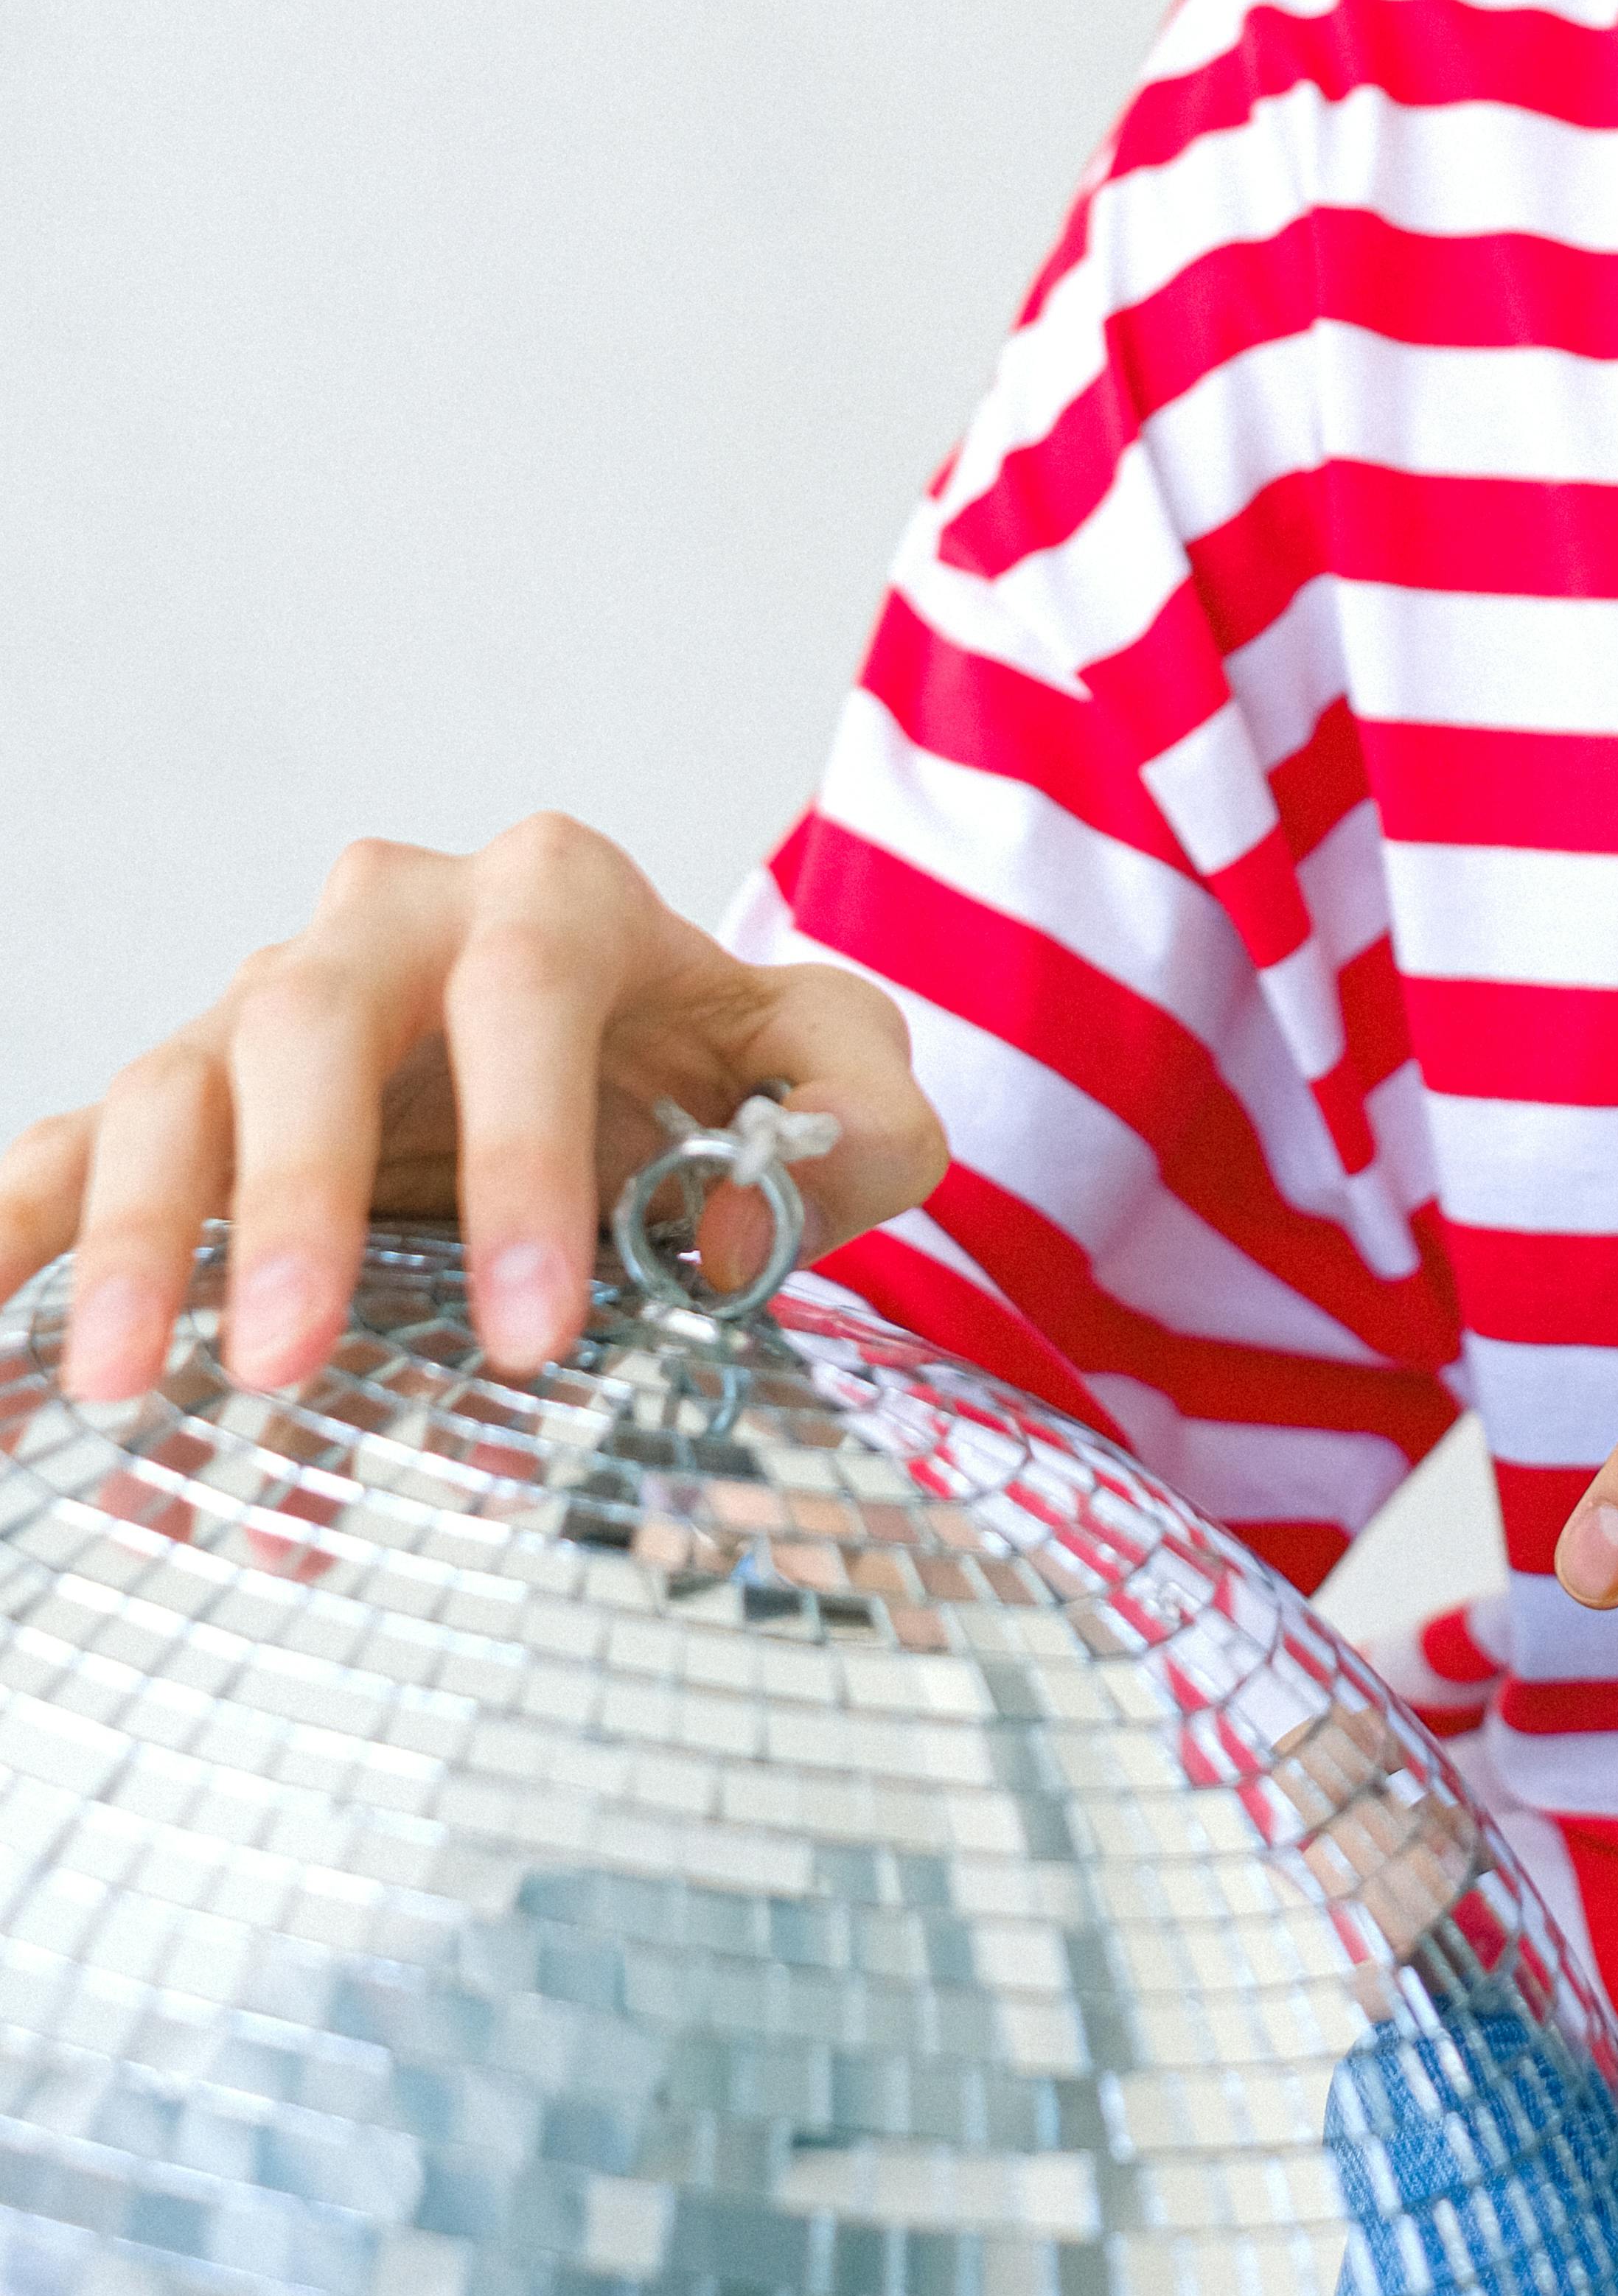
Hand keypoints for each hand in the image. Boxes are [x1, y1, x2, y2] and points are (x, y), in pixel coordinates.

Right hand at [1, 815, 946, 1402]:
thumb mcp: (834, 1073)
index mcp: (551, 898)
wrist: (632, 1059)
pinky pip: (71, 1155)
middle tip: (288, 1369)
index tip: (533, 1330)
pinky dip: (22, 1242)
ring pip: (169, 1090)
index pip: (526, 997)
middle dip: (297, 1203)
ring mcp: (262, 1008)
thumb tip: (743, 1223)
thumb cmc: (719, 1068)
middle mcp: (385, 925)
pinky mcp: (183, 1101)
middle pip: (307, 1025)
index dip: (524, 1158)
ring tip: (125, 1397)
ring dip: (141, 1242)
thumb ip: (856, 1125)